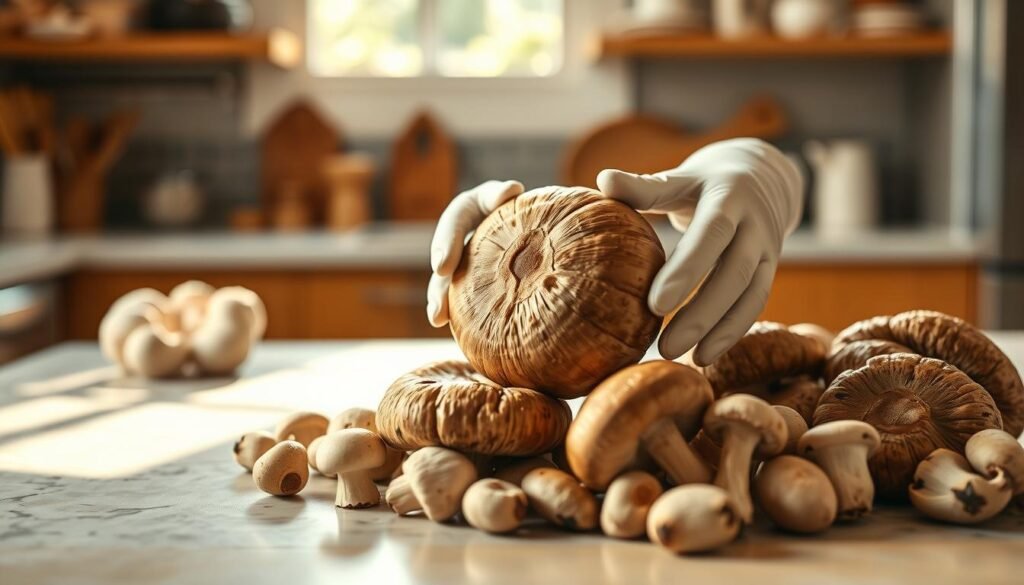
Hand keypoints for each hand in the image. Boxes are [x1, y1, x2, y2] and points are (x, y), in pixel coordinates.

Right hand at [426, 179, 524, 326]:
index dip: (446, 245)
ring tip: (437, 319)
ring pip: (447, 281)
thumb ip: (504, 194)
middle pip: (444, 258)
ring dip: (440, 300)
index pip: (454, 222)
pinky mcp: (471, 279)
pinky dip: (456, 310)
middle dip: (439, 282)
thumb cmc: (524, 203)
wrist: (534, 220)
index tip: (442, 268)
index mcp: (467, 209)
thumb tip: (512, 190)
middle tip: (437, 304)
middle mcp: (461, 235)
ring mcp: (465, 259)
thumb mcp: (512, 194)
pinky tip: (452, 329)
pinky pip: (461, 296)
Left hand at [597, 138, 802, 364]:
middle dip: (701, 311)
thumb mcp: (680, 177)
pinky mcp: (770, 271)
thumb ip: (646, 186)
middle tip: (663, 345)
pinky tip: (702, 357)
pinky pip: (754, 306)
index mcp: (729, 196)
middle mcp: (754, 224)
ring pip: (749, 295)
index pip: (711, 234)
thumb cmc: (704, 183)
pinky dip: (731, 333)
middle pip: (734, 272)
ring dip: (717, 330)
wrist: (762, 176)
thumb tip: (603, 179)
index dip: (686, 270)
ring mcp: (767, 249)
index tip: (655, 305)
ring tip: (678, 355)